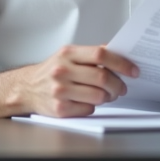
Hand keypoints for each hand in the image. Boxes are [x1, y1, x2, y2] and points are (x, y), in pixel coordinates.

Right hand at [13, 45, 139, 117]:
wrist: (26, 88)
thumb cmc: (51, 71)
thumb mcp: (68, 55)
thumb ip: (91, 54)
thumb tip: (118, 51)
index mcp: (67, 53)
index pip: (100, 54)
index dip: (121, 63)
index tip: (133, 70)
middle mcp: (62, 70)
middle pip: (102, 77)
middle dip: (118, 85)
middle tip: (122, 88)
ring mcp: (60, 90)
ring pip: (99, 95)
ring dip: (108, 97)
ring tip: (107, 95)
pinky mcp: (60, 108)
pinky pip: (89, 109)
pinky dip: (93, 106)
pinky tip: (87, 101)